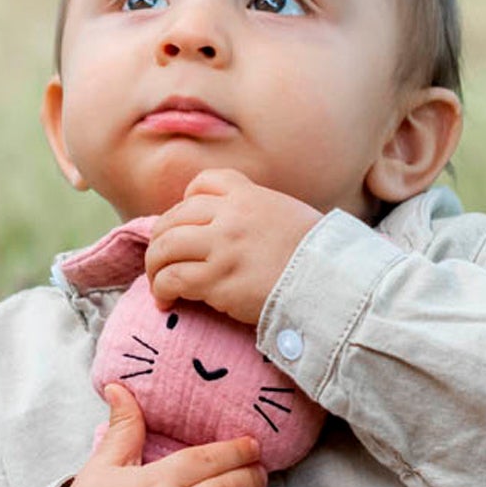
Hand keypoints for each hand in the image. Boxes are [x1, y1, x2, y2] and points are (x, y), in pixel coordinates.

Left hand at [147, 169, 321, 324]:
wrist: (330, 285)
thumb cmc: (317, 259)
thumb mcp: (290, 218)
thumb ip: (260, 215)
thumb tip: (240, 231)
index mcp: (249, 196)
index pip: (202, 184)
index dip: (186, 204)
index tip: (186, 226)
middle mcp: (231, 215)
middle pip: (174, 217)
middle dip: (161, 241)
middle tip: (163, 263)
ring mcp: (222, 246)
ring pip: (165, 247)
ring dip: (155, 266)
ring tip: (159, 284)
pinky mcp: (216, 279)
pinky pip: (171, 278)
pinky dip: (161, 290)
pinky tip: (165, 302)